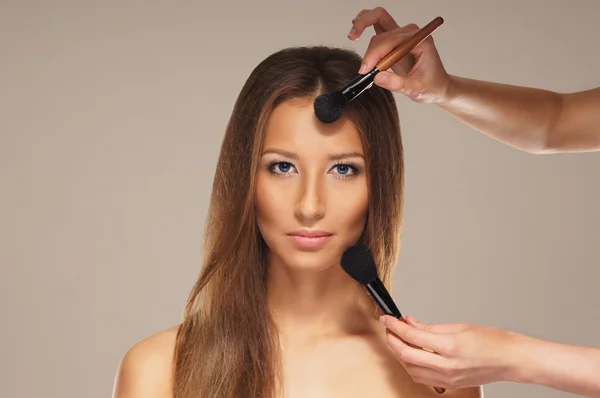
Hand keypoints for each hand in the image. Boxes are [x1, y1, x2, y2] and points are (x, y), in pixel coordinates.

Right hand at [348, 7, 451, 103]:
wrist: (437, 86)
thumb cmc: (431, 86)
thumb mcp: (416, 89)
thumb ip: (397, 83)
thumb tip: (376, 78)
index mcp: (420, 41)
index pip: (392, 41)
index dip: (375, 54)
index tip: (366, 70)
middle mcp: (411, 34)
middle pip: (382, 35)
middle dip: (370, 52)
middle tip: (362, 69)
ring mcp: (402, 34)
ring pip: (377, 22)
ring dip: (362, 26)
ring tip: (352, 36)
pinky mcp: (395, 38)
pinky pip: (378, 23)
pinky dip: (365, 24)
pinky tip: (356, 29)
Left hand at [379, 314, 520, 388]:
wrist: (510, 360)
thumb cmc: (492, 341)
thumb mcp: (458, 326)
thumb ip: (430, 327)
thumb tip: (410, 322)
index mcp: (449, 346)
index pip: (411, 335)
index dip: (395, 326)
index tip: (387, 319)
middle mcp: (446, 365)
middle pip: (405, 355)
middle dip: (392, 340)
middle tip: (389, 328)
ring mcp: (447, 378)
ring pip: (410, 368)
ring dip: (400, 353)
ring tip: (399, 339)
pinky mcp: (448, 384)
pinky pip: (421, 377)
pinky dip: (411, 365)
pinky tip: (411, 354)